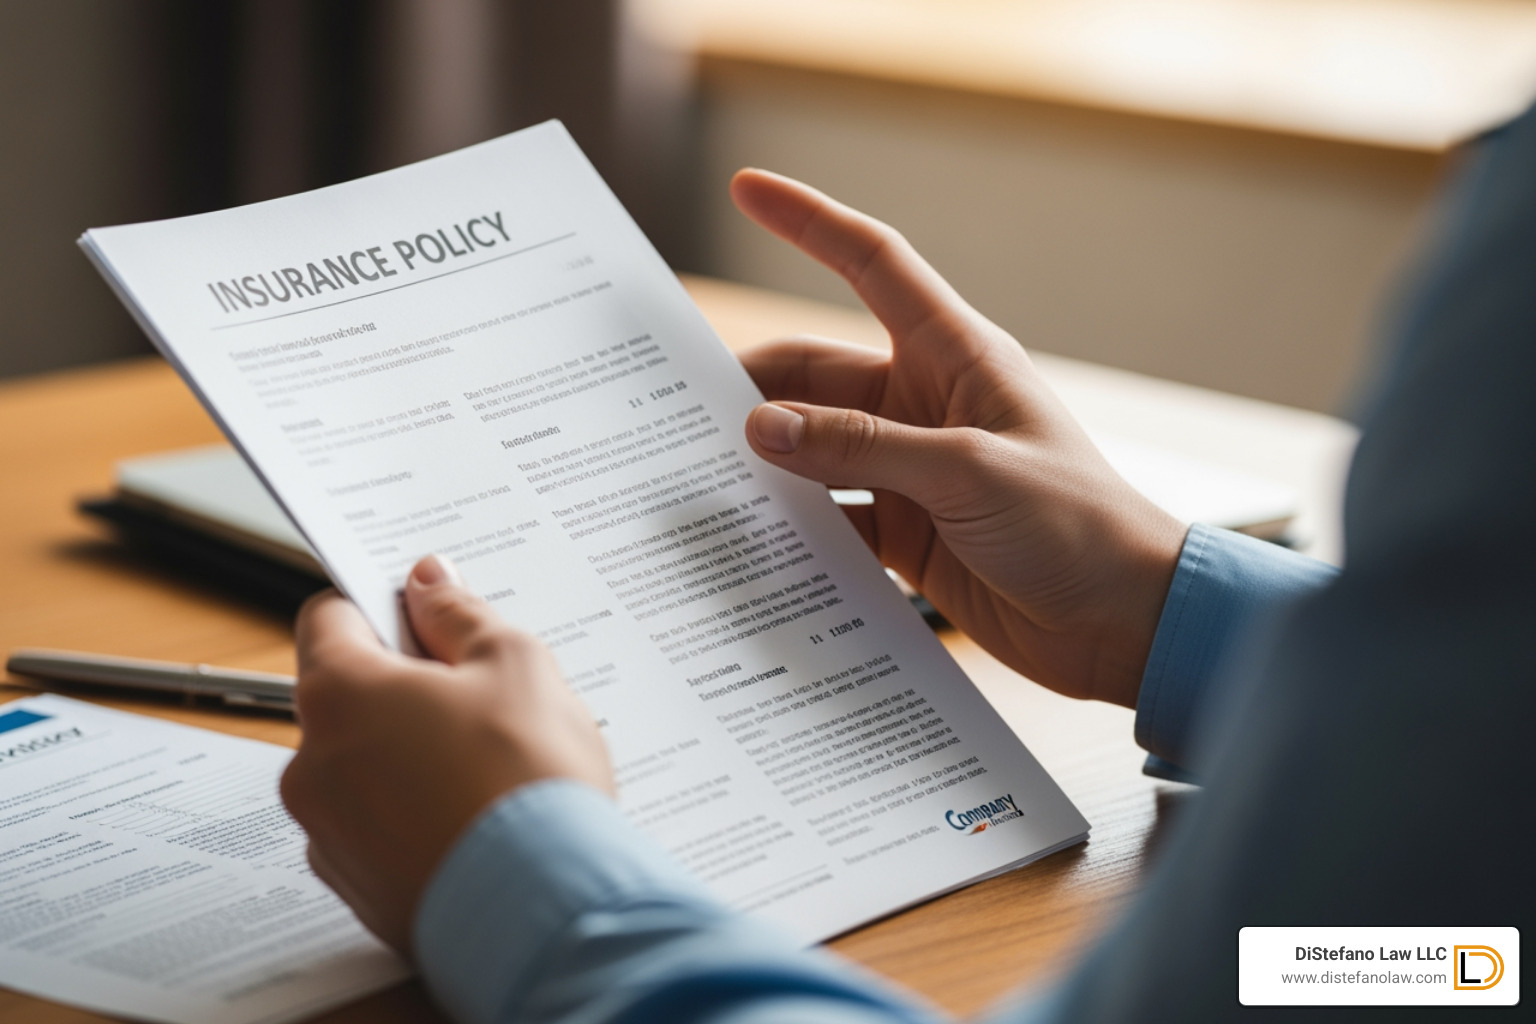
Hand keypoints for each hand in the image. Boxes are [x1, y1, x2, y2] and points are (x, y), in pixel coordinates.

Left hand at [280, 555, 609, 951]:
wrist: (545, 910)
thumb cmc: (530, 780)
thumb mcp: (515, 664)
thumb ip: (460, 615)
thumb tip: (429, 583)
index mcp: (341, 693)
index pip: (329, 617)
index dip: (382, 608)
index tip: (428, 617)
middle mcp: (312, 764)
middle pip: (348, 697)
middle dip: (407, 689)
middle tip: (483, 700)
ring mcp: (328, 834)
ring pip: (363, 766)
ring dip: (410, 755)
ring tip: (489, 770)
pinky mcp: (356, 887)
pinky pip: (377, 828)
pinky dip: (414, 816)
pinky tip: (475, 820)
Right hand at [732, 169, 1185, 707]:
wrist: (1124, 621)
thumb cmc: (1077, 525)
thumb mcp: (966, 474)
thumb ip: (860, 449)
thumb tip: (763, 428)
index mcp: (955, 357)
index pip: (871, 264)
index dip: (808, 222)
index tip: (746, 188)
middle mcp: (925, 404)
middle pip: (818, 374)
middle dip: (753, 384)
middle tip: (678, 407)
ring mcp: (911, 470)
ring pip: (815, 448)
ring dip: (767, 461)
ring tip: (696, 476)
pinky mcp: (907, 532)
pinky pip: (831, 516)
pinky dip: (793, 526)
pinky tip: (750, 540)